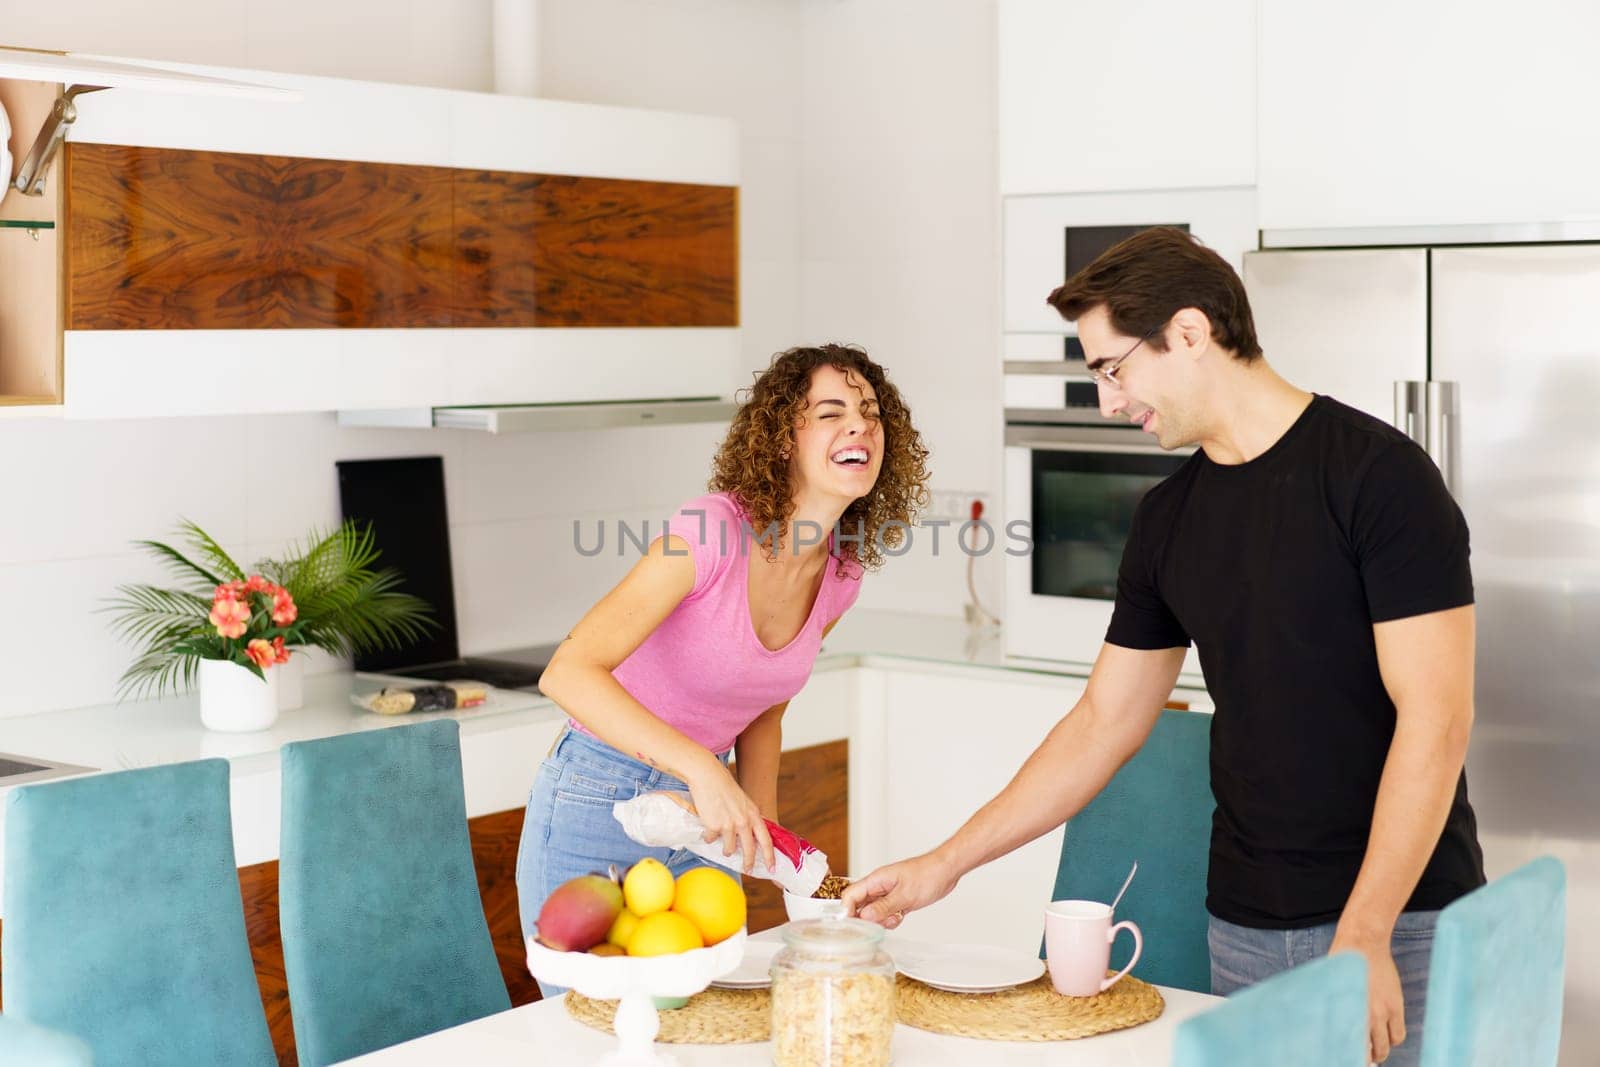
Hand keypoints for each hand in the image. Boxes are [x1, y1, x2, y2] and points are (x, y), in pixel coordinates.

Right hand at [684, 760, 773, 873]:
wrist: (707, 775)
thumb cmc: (723, 787)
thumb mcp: (743, 802)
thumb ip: (747, 818)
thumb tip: (746, 837)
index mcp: (753, 814)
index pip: (766, 840)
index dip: (770, 856)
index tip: (772, 868)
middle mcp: (744, 822)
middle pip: (749, 850)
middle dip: (749, 862)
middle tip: (748, 869)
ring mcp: (729, 825)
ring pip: (728, 848)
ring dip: (724, 848)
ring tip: (719, 837)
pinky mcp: (714, 827)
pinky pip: (711, 839)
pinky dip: (708, 835)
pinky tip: (707, 823)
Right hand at [841, 852, 958, 929]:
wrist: (946, 871)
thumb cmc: (928, 874)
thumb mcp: (905, 894)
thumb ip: (884, 907)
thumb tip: (864, 917)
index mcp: (876, 880)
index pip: (850, 895)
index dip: (847, 911)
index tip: (852, 926)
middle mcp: (879, 887)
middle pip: (859, 906)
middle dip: (866, 919)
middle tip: (877, 926)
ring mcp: (888, 894)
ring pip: (873, 912)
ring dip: (881, 920)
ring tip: (895, 917)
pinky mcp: (897, 900)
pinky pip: (886, 914)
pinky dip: (891, 919)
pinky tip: (901, 916)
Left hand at [1330, 925, 1404, 1063]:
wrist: (1363, 943)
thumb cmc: (1342, 962)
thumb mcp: (1332, 986)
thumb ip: (1336, 1007)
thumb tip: (1331, 1025)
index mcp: (1346, 1010)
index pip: (1351, 1044)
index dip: (1353, 1056)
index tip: (1349, 1058)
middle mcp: (1364, 1014)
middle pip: (1371, 1050)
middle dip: (1369, 1057)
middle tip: (1366, 1057)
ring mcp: (1383, 1011)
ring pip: (1387, 1045)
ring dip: (1383, 1049)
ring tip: (1377, 1049)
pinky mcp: (1396, 1005)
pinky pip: (1399, 1033)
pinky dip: (1394, 1039)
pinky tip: (1388, 1036)